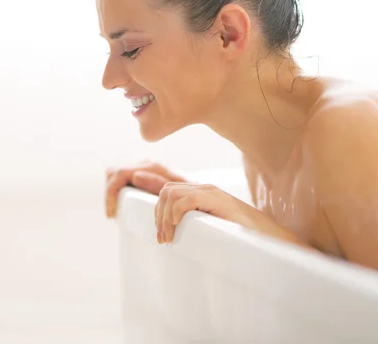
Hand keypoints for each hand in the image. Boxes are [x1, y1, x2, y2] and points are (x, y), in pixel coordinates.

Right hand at [105, 160, 187, 217]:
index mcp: (151, 167)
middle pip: (113, 173)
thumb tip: (135, 176)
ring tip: (116, 210)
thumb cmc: (189, 197)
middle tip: (112, 214)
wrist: (199, 196)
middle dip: (110, 193)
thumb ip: (155, 183)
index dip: (111, 193)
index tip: (112, 213)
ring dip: (112, 191)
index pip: (120, 174)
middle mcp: (145, 164)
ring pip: (114, 175)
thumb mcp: (174, 193)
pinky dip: (117, 191)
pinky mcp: (142, 175)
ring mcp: (143, 168)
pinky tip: (121, 204)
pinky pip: (121, 179)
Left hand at [155, 182, 307, 246]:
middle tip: (163, 239)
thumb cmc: (244, 239)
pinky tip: (178, 228)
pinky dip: (175, 214)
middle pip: (166, 190)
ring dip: (164, 217)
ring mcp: (212, 193)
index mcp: (202, 195)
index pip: (169, 188)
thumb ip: (194, 226)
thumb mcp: (211, 230)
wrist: (273, 240)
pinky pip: (185, 200)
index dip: (154, 201)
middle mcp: (205, 190)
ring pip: (171, 194)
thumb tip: (174, 236)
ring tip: (169, 237)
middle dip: (158, 214)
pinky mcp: (218, 200)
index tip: (154, 226)